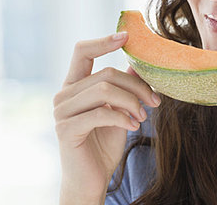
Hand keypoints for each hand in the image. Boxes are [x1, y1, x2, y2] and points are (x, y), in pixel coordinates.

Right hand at [53, 32, 160, 203]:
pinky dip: (123, 118)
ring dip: (132, 102)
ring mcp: (61, 112)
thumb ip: (123, 87)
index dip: (103, 41)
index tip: (126, 36)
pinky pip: (100, 113)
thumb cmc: (104, 143)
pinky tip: (134, 126)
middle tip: (155, 101)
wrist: (91, 179)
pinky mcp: (66, 129)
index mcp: (74, 85)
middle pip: (105, 73)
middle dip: (136, 86)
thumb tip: (138, 63)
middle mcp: (63, 94)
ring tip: (143, 117)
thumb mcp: (119, 110)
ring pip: (104, 89)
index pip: (82, 51)